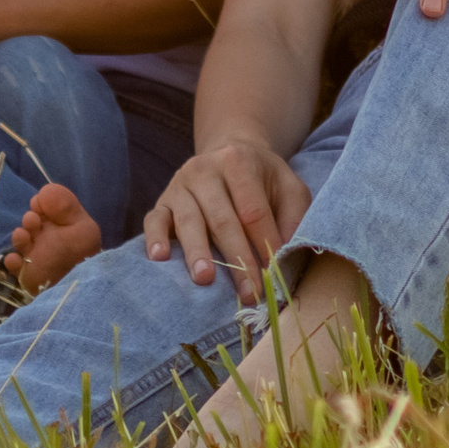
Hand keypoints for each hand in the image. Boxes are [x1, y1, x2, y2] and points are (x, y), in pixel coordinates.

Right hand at [142, 130, 310, 301]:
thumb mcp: (289, 188)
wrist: (229, 154)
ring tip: (205, 279)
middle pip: (222, 219)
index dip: (264, 245)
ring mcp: (180, 184)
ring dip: (197, 252)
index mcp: (239, 162)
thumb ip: (294, 218)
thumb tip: (286, 257)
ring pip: (188, 221)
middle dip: (236, 260)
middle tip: (248, 293)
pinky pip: (154, 220)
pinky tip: (160, 257)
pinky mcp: (162, 201)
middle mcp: (205, 169)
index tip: (273, 277)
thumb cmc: (262, 180)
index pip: (253, 211)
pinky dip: (154, 238)